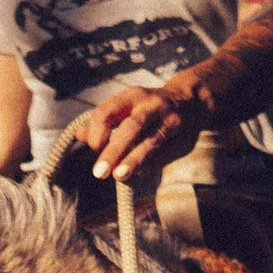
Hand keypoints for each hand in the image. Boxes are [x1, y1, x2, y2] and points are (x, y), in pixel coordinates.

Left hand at [76, 81, 210, 184]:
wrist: (192, 101)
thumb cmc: (150, 108)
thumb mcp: (127, 107)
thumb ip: (105, 121)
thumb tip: (80, 135)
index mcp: (133, 96)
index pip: (108, 112)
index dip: (97, 131)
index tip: (94, 147)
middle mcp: (152, 105)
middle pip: (131, 127)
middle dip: (113, 151)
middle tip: (98, 173)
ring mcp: (170, 121)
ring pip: (150, 141)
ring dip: (134, 160)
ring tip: (119, 176)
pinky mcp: (182, 137)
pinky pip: (163, 154)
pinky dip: (149, 166)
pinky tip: (137, 175)